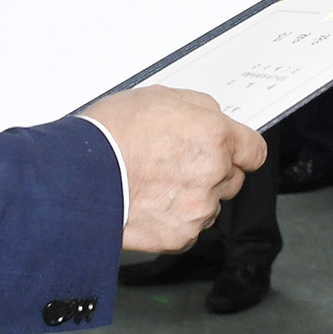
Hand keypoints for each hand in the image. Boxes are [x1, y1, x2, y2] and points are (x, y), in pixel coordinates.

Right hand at [82, 86, 266, 254]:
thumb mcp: (159, 97)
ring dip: (192, 198)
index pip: (254, 151)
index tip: (236, 154)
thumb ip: (199, 109)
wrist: (78, 177)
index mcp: (215, 136)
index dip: (242, 151)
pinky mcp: (180, 236)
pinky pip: (187, 229)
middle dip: (212, 173)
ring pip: (209, 206)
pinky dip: (173, 221)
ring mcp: (198, 208)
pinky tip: (149, 205)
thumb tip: (213, 116)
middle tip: (176, 165)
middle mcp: (213, 173)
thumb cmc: (110, 134)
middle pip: (232, 179)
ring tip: (154, 185)